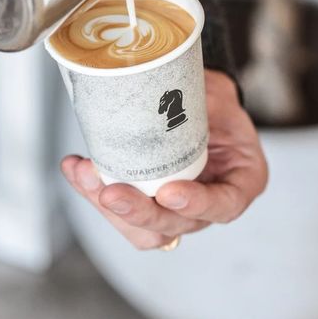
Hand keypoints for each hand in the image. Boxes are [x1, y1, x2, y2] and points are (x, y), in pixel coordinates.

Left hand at [61, 69, 267, 249]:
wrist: (198, 102)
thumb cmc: (215, 101)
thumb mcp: (219, 94)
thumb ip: (201, 98)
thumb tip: (163, 89)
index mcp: (241, 180)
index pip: (224, 204)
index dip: (196, 204)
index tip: (169, 192)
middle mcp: (210, 202)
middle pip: (175, 224)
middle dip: (138, 211)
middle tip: (109, 192)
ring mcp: (177, 208)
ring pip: (143, 229)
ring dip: (108, 208)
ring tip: (83, 175)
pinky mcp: (148, 202)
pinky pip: (122, 211)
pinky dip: (95, 191)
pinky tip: (77, 168)